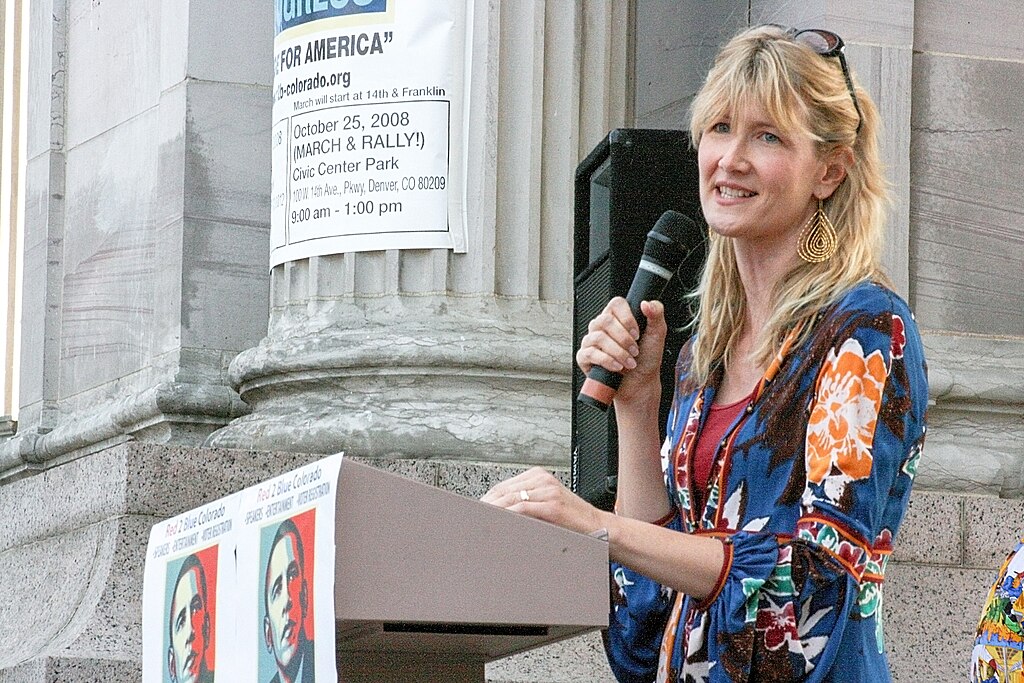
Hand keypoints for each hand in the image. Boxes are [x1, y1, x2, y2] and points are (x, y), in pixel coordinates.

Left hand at [480, 467, 608, 535]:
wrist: (600, 528)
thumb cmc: (574, 521)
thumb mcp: (546, 506)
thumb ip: (526, 505)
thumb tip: (499, 513)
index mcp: (539, 477)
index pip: (503, 486)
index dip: (487, 499)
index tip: (475, 510)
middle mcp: (542, 480)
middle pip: (503, 491)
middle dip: (486, 504)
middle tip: (472, 517)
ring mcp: (548, 490)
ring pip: (510, 498)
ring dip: (492, 510)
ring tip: (479, 521)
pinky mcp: (552, 505)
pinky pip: (522, 508)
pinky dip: (507, 515)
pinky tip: (498, 522)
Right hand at [575, 297, 666, 404]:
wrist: (640, 384)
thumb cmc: (647, 360)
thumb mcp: (657, 335)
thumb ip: (656, 315)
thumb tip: (646, 303)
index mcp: (618, 318)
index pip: (616, 304)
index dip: (627, 317)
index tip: (637, 333)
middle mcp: (602, 327)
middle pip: (605, 320)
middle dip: (624, 339)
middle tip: (635, 350)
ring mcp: (591, 341)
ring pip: (598, 337)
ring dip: (618, 352)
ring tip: (629, 362)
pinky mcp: (584, 357)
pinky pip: (590, 353)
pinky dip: (607, 361)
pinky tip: (617, 367)